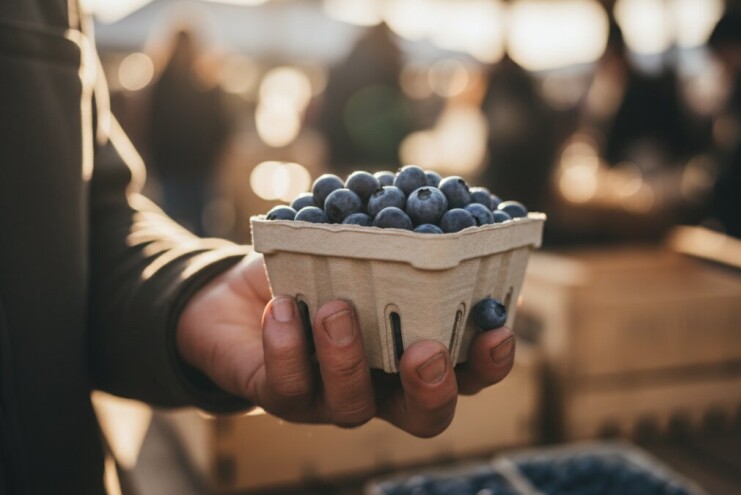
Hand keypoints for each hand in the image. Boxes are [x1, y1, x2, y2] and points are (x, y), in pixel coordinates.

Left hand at [177, 253, 515, 436]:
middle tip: (425, 351)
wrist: (238, 298)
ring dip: (347, 357)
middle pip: (425, 417)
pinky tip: (282, 310)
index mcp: (412, 356)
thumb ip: (397, 240)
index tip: (497, 331)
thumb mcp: (358, 252)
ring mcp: (330, 399)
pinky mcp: (280, 396)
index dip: (489, 363)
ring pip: (353, 405)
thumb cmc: (314, 272)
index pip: (467, 375)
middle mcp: (381, 388)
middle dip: (432, 388)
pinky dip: (286, 346)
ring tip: (335, 307)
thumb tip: (443, 198)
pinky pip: (286, 386)